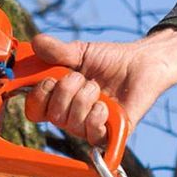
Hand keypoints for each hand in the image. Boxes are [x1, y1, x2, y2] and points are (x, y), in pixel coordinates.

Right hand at [21, 27, 176, 141]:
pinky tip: (106, 104)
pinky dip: (97, 115)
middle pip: (53, 116)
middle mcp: (70, 116)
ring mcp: (89, 126)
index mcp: (59, 98)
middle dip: (66, 91)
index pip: (35, 110)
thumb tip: (36, 43)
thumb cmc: (110, 59)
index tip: (49, 79)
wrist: (142, 63)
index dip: (38, 97)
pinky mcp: (109, 134)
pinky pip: (92, 134)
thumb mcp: (80, 51)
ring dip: (84, 99)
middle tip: (82, 78)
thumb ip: (57, 50)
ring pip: (71, 123)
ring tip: (98, 88)